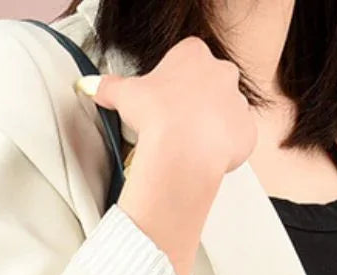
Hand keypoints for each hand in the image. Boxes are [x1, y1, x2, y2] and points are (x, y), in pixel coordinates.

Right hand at [75, 36, 256, 176]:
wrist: (183, 151)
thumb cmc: (157, 116)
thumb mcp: (124, 95)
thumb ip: (108, 87)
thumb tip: (90, 86)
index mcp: (194, 54)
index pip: (186, 59)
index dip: (172, 81)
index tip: (162, 99)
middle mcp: (222, 73)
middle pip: (209, 84)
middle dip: (194, 102)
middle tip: (174, 123)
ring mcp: (238, 103)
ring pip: (224, 112)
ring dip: (209, 126)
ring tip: (187, 144)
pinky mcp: (246, 132)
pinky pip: (236, 139)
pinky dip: (223, 148)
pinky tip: (203, 157)